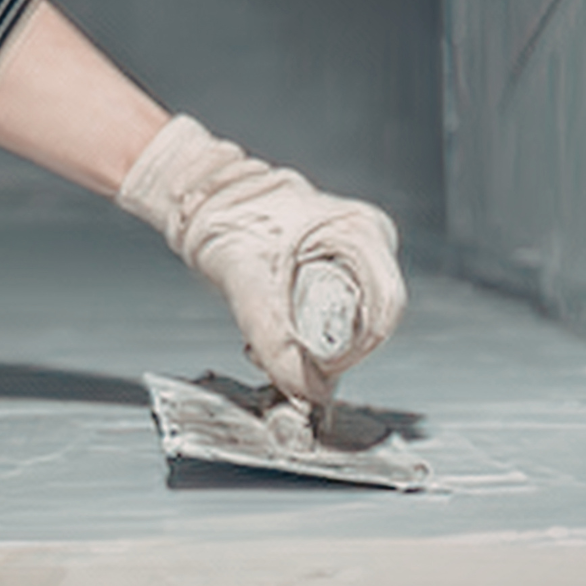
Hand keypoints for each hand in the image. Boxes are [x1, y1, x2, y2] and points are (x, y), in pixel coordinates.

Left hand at [116, 115, 405, 405]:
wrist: (202, 196)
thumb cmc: (223, 215)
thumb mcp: (243, 276)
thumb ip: (272, 337)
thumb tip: (305, 388)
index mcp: (359, 231)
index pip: (383, 309)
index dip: (352, 352)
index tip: (314, 373)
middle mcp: (368, 240)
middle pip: (369, 322)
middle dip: (326, 353)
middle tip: (283, 360)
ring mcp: (356, 254)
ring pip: (351, 326)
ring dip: (312, 349)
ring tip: (267, 342)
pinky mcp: (337, 269)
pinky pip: (335, 318)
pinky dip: (304, 336)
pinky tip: (274, 330)